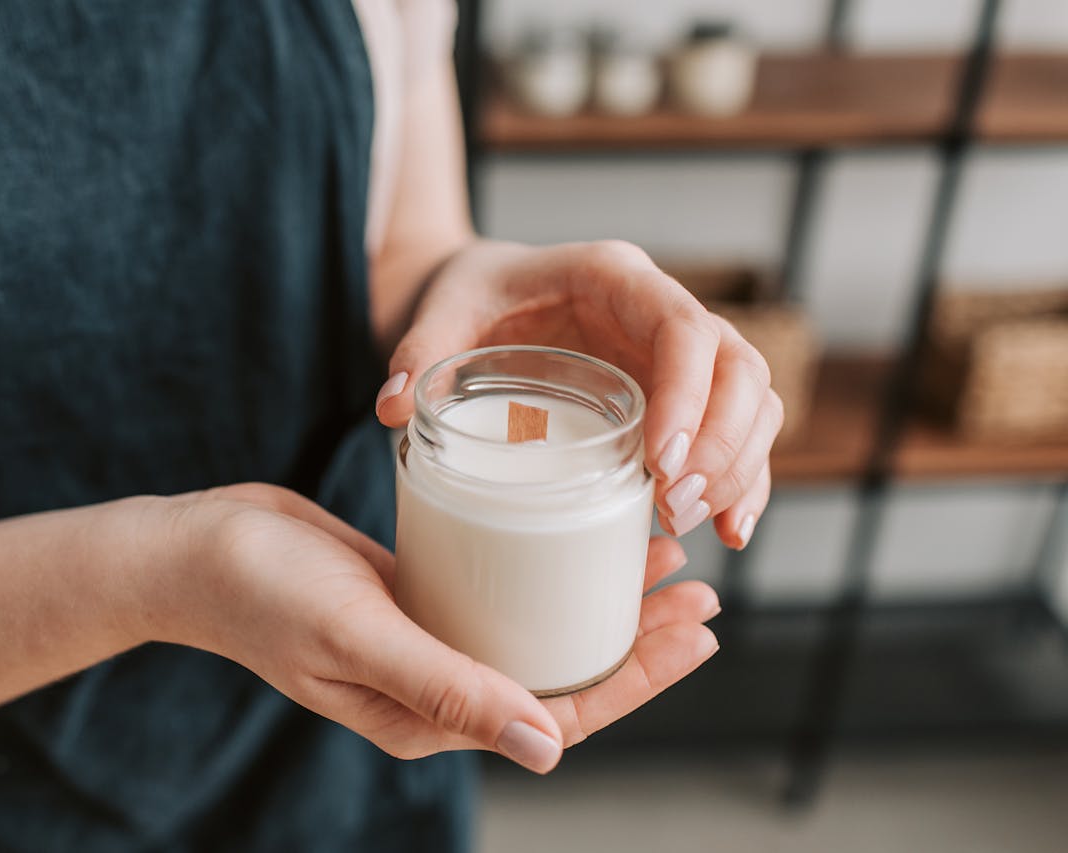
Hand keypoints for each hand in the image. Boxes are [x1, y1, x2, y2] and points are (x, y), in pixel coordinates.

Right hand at [147, 483, 718, 772]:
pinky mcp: (416, 596)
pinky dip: (546, 568)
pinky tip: (575, 535)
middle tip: (703, 592)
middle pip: (562, 671)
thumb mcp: (356, 634)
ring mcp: (428, 640)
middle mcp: (438, 686)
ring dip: (598, 600)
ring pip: (537, 629)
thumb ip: (446, 689)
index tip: (698, 631)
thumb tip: (546, 748)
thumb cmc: (260, 592)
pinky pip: (499, 591)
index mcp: (429, 716)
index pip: (559, 711)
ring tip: (660, 559)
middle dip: (638, 640)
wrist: (194, 548)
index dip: (638, 678)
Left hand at [375, 240, 782, 548]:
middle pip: (738, 366)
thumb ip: (421, 352)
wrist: (486, 294)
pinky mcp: (681, 393)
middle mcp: (660, 310)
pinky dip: (742, 479)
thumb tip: (391, 408)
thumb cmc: (472, 294)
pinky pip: (737, 432)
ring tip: (698, 525)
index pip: (682, 326)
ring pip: (753, 400)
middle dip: (723, 441)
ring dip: (740, 466)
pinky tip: (730, 532)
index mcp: (614, 278)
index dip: (688, 393)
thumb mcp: (443, 310)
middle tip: (676, 504)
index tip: (661, 459)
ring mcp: (679, 354)